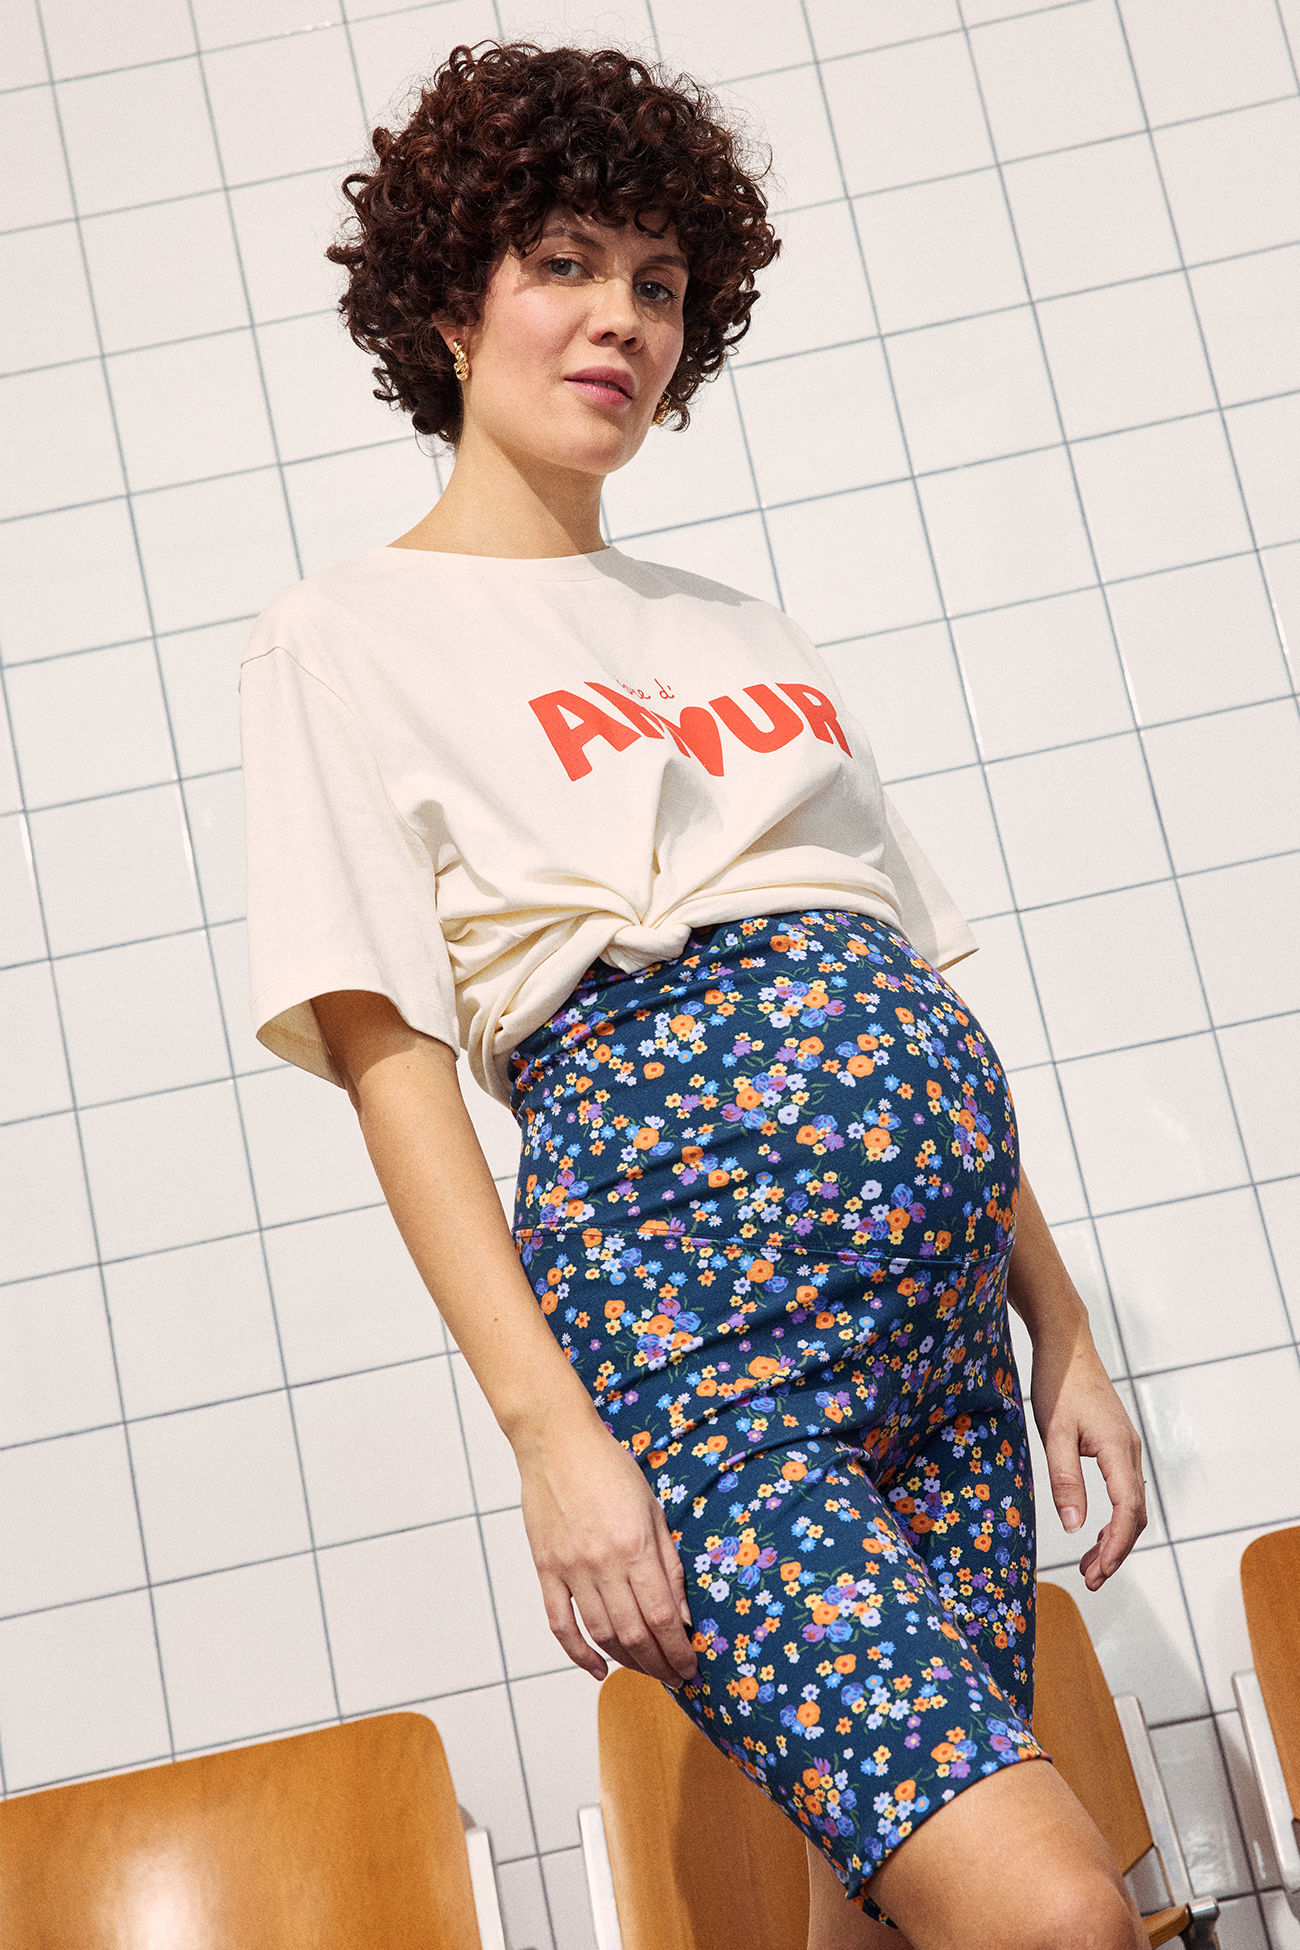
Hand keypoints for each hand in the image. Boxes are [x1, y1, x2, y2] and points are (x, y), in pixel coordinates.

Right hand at [517, 1412, 697, 1685]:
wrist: (556, 1442)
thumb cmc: (609, 1467)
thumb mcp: (653, 1509)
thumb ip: (669, 1563)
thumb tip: (684, 1613)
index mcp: (635, 1545)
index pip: (662, 1616)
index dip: (679, 1650)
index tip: (690, 1667)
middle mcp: (603, 1563)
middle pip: (634, 1634)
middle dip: (659, 1664)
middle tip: (674, 1676)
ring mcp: (570, 1569)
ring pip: (601, 1634)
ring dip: (627, 1662)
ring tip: (646, 1670)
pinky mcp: (546, 1569)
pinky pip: (560, 1624)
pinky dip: (578, 1654)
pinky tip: (597, 1668)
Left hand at [1029, 1331, 1146, 1590]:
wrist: (1066, 1343)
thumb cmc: (1057, 1384)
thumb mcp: (1053, 1433)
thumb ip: (1065, 1479)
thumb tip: (1074, 1526)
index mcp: (1118, 1450)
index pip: (1127, 1511)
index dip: (1115, 1547)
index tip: (1097, 1573)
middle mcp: (1129, 1451)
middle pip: (1135, 1515)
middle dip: (1116, 1552)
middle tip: (1091, 1581)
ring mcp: (1125, 1447)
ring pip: (1132, 1504)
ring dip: (1115, 1537)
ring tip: (1090, 1566)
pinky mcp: (1116, 1443)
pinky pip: (1124, 1489)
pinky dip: (1114, 1517)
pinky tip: (1094, 1527)